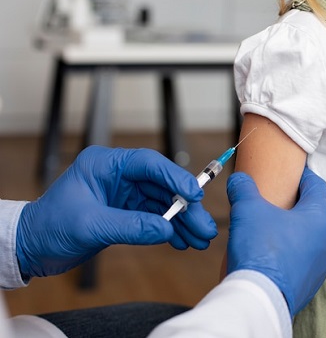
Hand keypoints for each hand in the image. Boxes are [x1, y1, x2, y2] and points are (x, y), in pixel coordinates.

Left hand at [16, 146, 216, 277]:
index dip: (176, 178)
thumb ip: (131, 226)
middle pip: (163, 186)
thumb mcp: (90, 226)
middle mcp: (118, 175)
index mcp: (105, 165)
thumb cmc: (50, 228)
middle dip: (186, 208)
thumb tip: (167, 228)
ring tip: (200, 239)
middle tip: (205, 227)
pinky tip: (182, 241)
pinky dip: (170, 230)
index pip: (149, 164)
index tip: (195, 196)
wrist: (32, 248)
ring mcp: (123, 193)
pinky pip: (155, 217)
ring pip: (163, 203)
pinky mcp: (126, 211)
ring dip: (183, 221)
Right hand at [226, 167, 325, 315]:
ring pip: (309, 236)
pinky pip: (302, 258)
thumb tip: (239, 179)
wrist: (260, 298)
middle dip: (294, 203)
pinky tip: (270, 251)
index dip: (300, 175)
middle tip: (274, 198)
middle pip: (313, 211)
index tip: (288, 172)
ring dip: (292, 228)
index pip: (316, 185)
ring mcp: (322, 264)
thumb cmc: (261, 249)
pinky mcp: (311, 282)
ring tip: (269, 225)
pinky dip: (290, 250)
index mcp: (322, 216)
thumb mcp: (248, 209)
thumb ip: (244, 188)